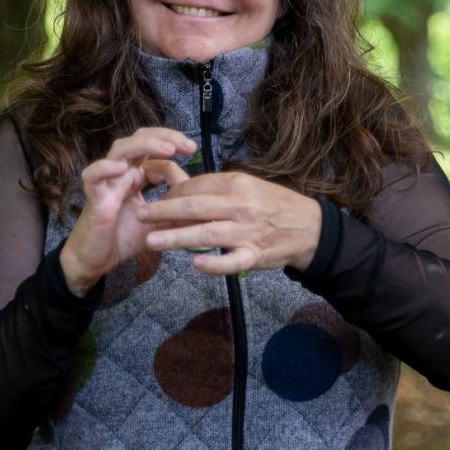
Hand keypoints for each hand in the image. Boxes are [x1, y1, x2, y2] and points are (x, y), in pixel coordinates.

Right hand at [59, 127, 193, 295]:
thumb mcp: (158, 224)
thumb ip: (176, 210)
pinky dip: (104, 168)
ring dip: (143, 145)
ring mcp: (107, 184)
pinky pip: (92, 176)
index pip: (154, 150)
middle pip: (139, 140)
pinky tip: (121, 167)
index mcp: (136, 176)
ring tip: (167, 149)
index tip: (192, 149)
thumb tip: (204, 202)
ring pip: (120, 151)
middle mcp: (122, 174)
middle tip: (187, 145)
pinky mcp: (94, 199)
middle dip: (163, 136)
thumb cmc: (123, 239)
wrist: (95, 262)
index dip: (173, 144)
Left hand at [138, 172, 321, 275]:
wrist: (308, 227)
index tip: (153, 200)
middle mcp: (241, 206)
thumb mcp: (247, 186)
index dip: (171, 194)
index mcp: (237, 184)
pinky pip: (232, 262)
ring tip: (152, 241)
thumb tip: (182, 192)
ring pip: (207, 234)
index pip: (197, 187)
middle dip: (164, 212)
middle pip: (195, 208)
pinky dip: (214, 264)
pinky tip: (194, 264)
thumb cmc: (272, 204)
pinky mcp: (255, 256)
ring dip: (176, 237)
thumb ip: (217, 189)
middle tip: (140, 216)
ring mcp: (247, 233)